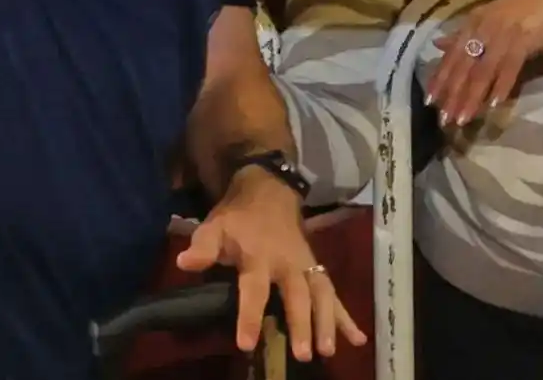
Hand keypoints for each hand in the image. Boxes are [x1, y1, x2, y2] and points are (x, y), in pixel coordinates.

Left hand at [177, 169, 365, 360]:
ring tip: (328, 350)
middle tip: (303, 353)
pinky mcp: (316, 269)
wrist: (270, 189)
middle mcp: (287, 263)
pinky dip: (346, 315)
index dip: (249, 315)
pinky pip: (333, 292)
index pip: (254, 289)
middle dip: (301, 323)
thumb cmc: (239, 216)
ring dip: (326, 321)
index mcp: (259, 256)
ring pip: (321, 294)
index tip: (246, 343)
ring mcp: (306, 266)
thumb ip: (202, 246)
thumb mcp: (215, 226)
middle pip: (297, 295)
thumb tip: (184, 262)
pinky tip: (358, 338)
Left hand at [427, 0, 542, 124]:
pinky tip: (494, 103)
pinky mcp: (524, 39)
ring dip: (472, 96)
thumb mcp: (491, 19)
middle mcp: (485, 26)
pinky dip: (501, 85)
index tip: (430, 100)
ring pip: (483, 69)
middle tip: (444, 117)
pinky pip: (509, 66)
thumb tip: (438, 44)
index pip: (452, 54)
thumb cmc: (526, 9)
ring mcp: (504, 32)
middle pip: (464, 64)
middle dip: (453, 93)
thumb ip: (465, 35)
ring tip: (464, 118)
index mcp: (474, 21)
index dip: (441, 77)